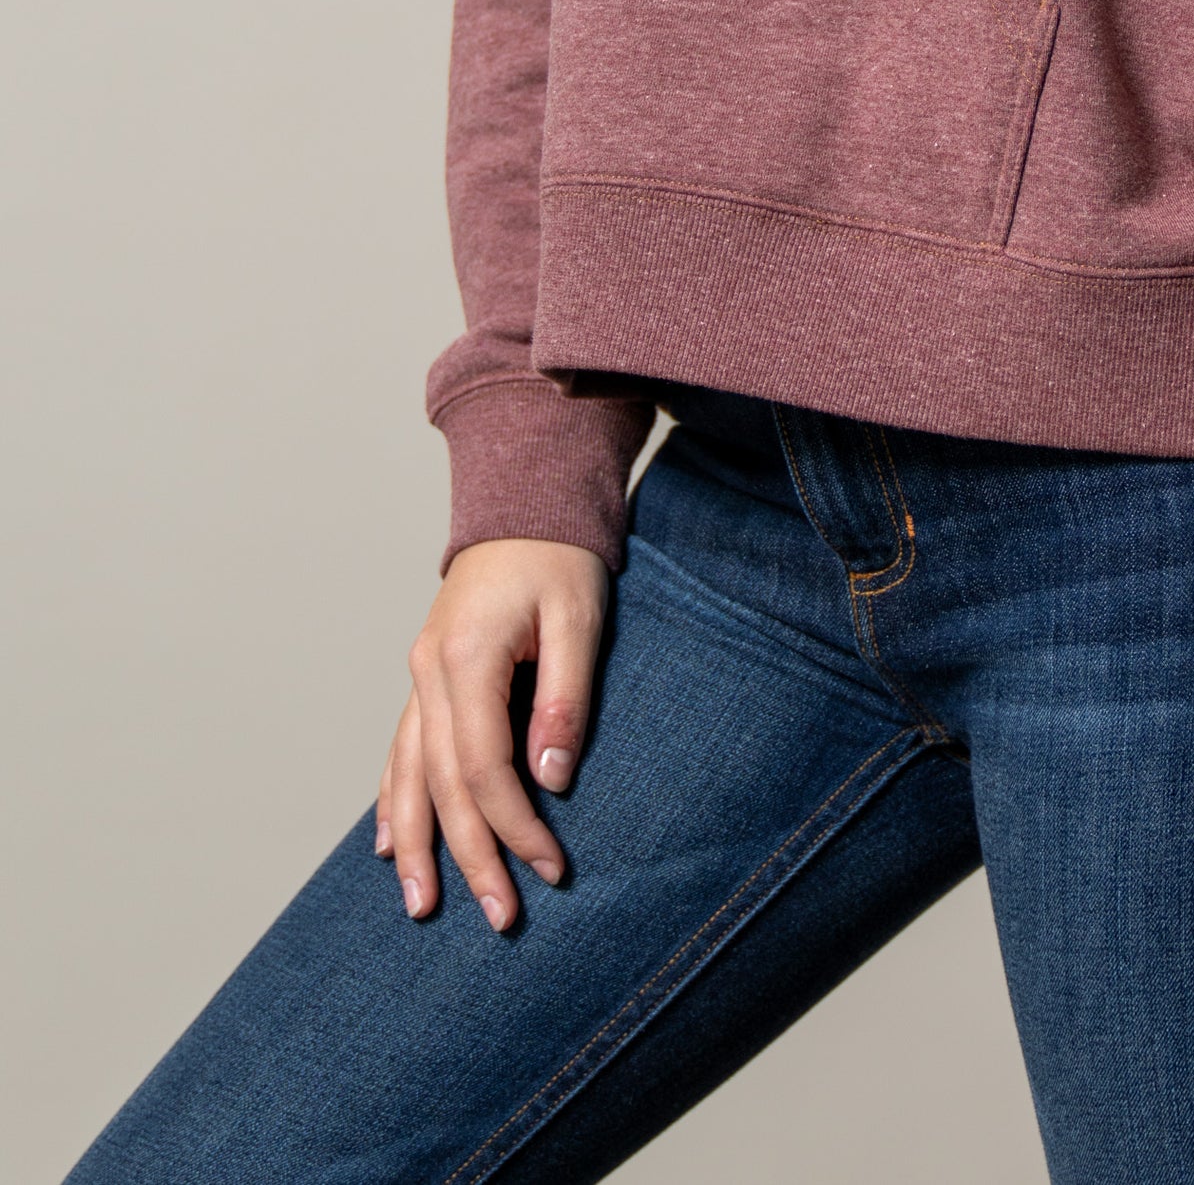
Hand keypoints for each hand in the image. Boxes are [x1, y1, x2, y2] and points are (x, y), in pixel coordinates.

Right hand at [376, 537, 608, 933]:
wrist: (524, 503)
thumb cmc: (560, 558)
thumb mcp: (579, 618)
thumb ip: (566, 700)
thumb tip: (552, 783)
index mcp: (466, 659)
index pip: (484, 768)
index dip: (515, 826)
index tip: (551, 869)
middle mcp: (429, 673)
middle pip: (442, 785)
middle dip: (468, 857)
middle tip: (500, 917)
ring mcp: (419, 676)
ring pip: (408, 775)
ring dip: (414, 843)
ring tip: (420, 906)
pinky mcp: (425, 677)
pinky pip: (401, 750)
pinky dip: (393, 799)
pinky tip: (387, 841)